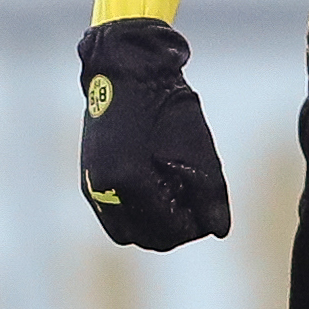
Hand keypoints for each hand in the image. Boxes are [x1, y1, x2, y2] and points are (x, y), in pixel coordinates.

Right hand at [77, 18, 231, 249]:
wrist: (127, 71)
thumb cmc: (166, 103)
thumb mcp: (197, 145)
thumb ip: (211, 192)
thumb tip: (220, 230)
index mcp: (130, 180)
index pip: (165, 230)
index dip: (191, 229)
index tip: (207, 217)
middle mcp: (103, 189)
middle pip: (144, 237)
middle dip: (172, 230)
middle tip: (194, 213)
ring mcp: (91, 186)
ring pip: (125, 231)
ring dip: (152, 226)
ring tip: (177, 203)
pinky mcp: (88, 179)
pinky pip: (112, 215)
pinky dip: (135, 215)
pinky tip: (157, 195)